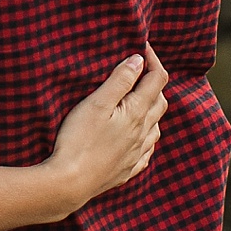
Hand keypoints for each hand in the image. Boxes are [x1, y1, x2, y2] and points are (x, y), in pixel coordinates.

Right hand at [39, 46, 168, 214]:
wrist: (70, 183)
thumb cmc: (78, 140)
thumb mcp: (97, 103)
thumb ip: (120, 80)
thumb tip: (138, 60)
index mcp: (136, 113)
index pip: (157, 80)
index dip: (153, 60)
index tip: (142, 47)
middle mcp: (142, 134)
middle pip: (160, 102)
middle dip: (154, 83)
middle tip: (139, 72)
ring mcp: (136, 154)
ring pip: (156, 128)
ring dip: (151, 111)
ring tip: (137, 102)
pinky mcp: (126, 170)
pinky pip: (146, 152)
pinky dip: (146, 139)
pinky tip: (137, 139)